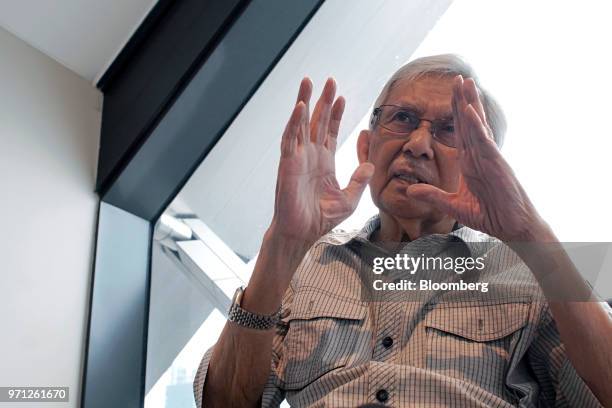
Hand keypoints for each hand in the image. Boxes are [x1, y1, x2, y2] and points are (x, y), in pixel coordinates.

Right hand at [270, 77, 374, 244]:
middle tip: (329, 80)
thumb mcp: (348, 200)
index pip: (330, 132)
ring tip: (309, 82)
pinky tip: (300, 107)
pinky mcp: (288, 164)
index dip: (336, 114)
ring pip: (301, 124)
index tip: (342, 97)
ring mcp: (297, 158)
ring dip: (304, 102)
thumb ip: (358, 181)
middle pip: (317, 121)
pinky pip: (290, 139)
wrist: (302, 233)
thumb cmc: (321, 219)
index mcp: (324, 162)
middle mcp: (310, 156)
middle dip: (323, 100)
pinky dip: (294, 122)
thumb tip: (370, 165)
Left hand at [410, 75, 545, 241]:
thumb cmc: (490, 215)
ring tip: (466, 82)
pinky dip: (477, 127)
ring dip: (471, 104)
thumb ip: (432, 196)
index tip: (449, 95)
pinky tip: (471, 112)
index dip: (455, 114)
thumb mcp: (453, 206)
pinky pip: (485, 142)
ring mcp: (489, 158)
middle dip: (462, 100)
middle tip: (457, 77)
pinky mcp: (497, 165)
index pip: (460, 133)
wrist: (512, 228)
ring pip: (478, 126)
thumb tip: (410, 189)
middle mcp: (480, 155)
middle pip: (469, 122)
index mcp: (470, 162)